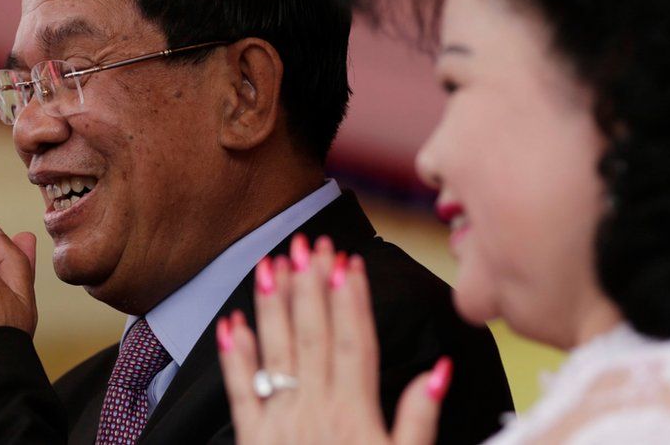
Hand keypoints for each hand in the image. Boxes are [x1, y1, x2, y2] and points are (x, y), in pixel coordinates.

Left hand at [217, 234, 452, 444]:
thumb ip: (419, 418)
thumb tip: (438, 369)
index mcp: (356, 413)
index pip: (356, 343)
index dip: (353, 300)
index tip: (349, 262)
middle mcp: (316, 409)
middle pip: (315, 337)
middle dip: (312, 286)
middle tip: (309, 244)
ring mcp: (281, 421)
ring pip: (278, 353)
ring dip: (274, 307)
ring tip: (271, 265)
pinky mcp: (253, 436)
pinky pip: (240, 392)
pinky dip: (235, 357)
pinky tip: (231, 323)